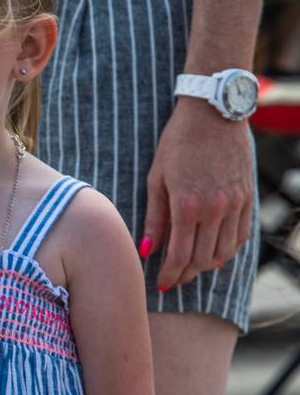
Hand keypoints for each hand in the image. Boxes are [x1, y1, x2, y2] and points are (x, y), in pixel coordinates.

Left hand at [141, 100, 252, 291]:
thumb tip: (146, 252)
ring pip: (223, 252)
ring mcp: (234, 203)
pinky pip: (241, 236)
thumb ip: (154, 219)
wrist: (214, 111)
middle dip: (186, 275)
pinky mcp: (247, 196)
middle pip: (202, 260)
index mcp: (187, 205)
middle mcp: (214, 208)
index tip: (161, 283)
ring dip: (207, 266)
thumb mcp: (157, 178)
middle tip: (174, 278)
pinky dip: (228, 250)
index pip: (179, 256)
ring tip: (192, 268)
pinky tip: (215, 253)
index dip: (170, 275)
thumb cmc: (178, 142)